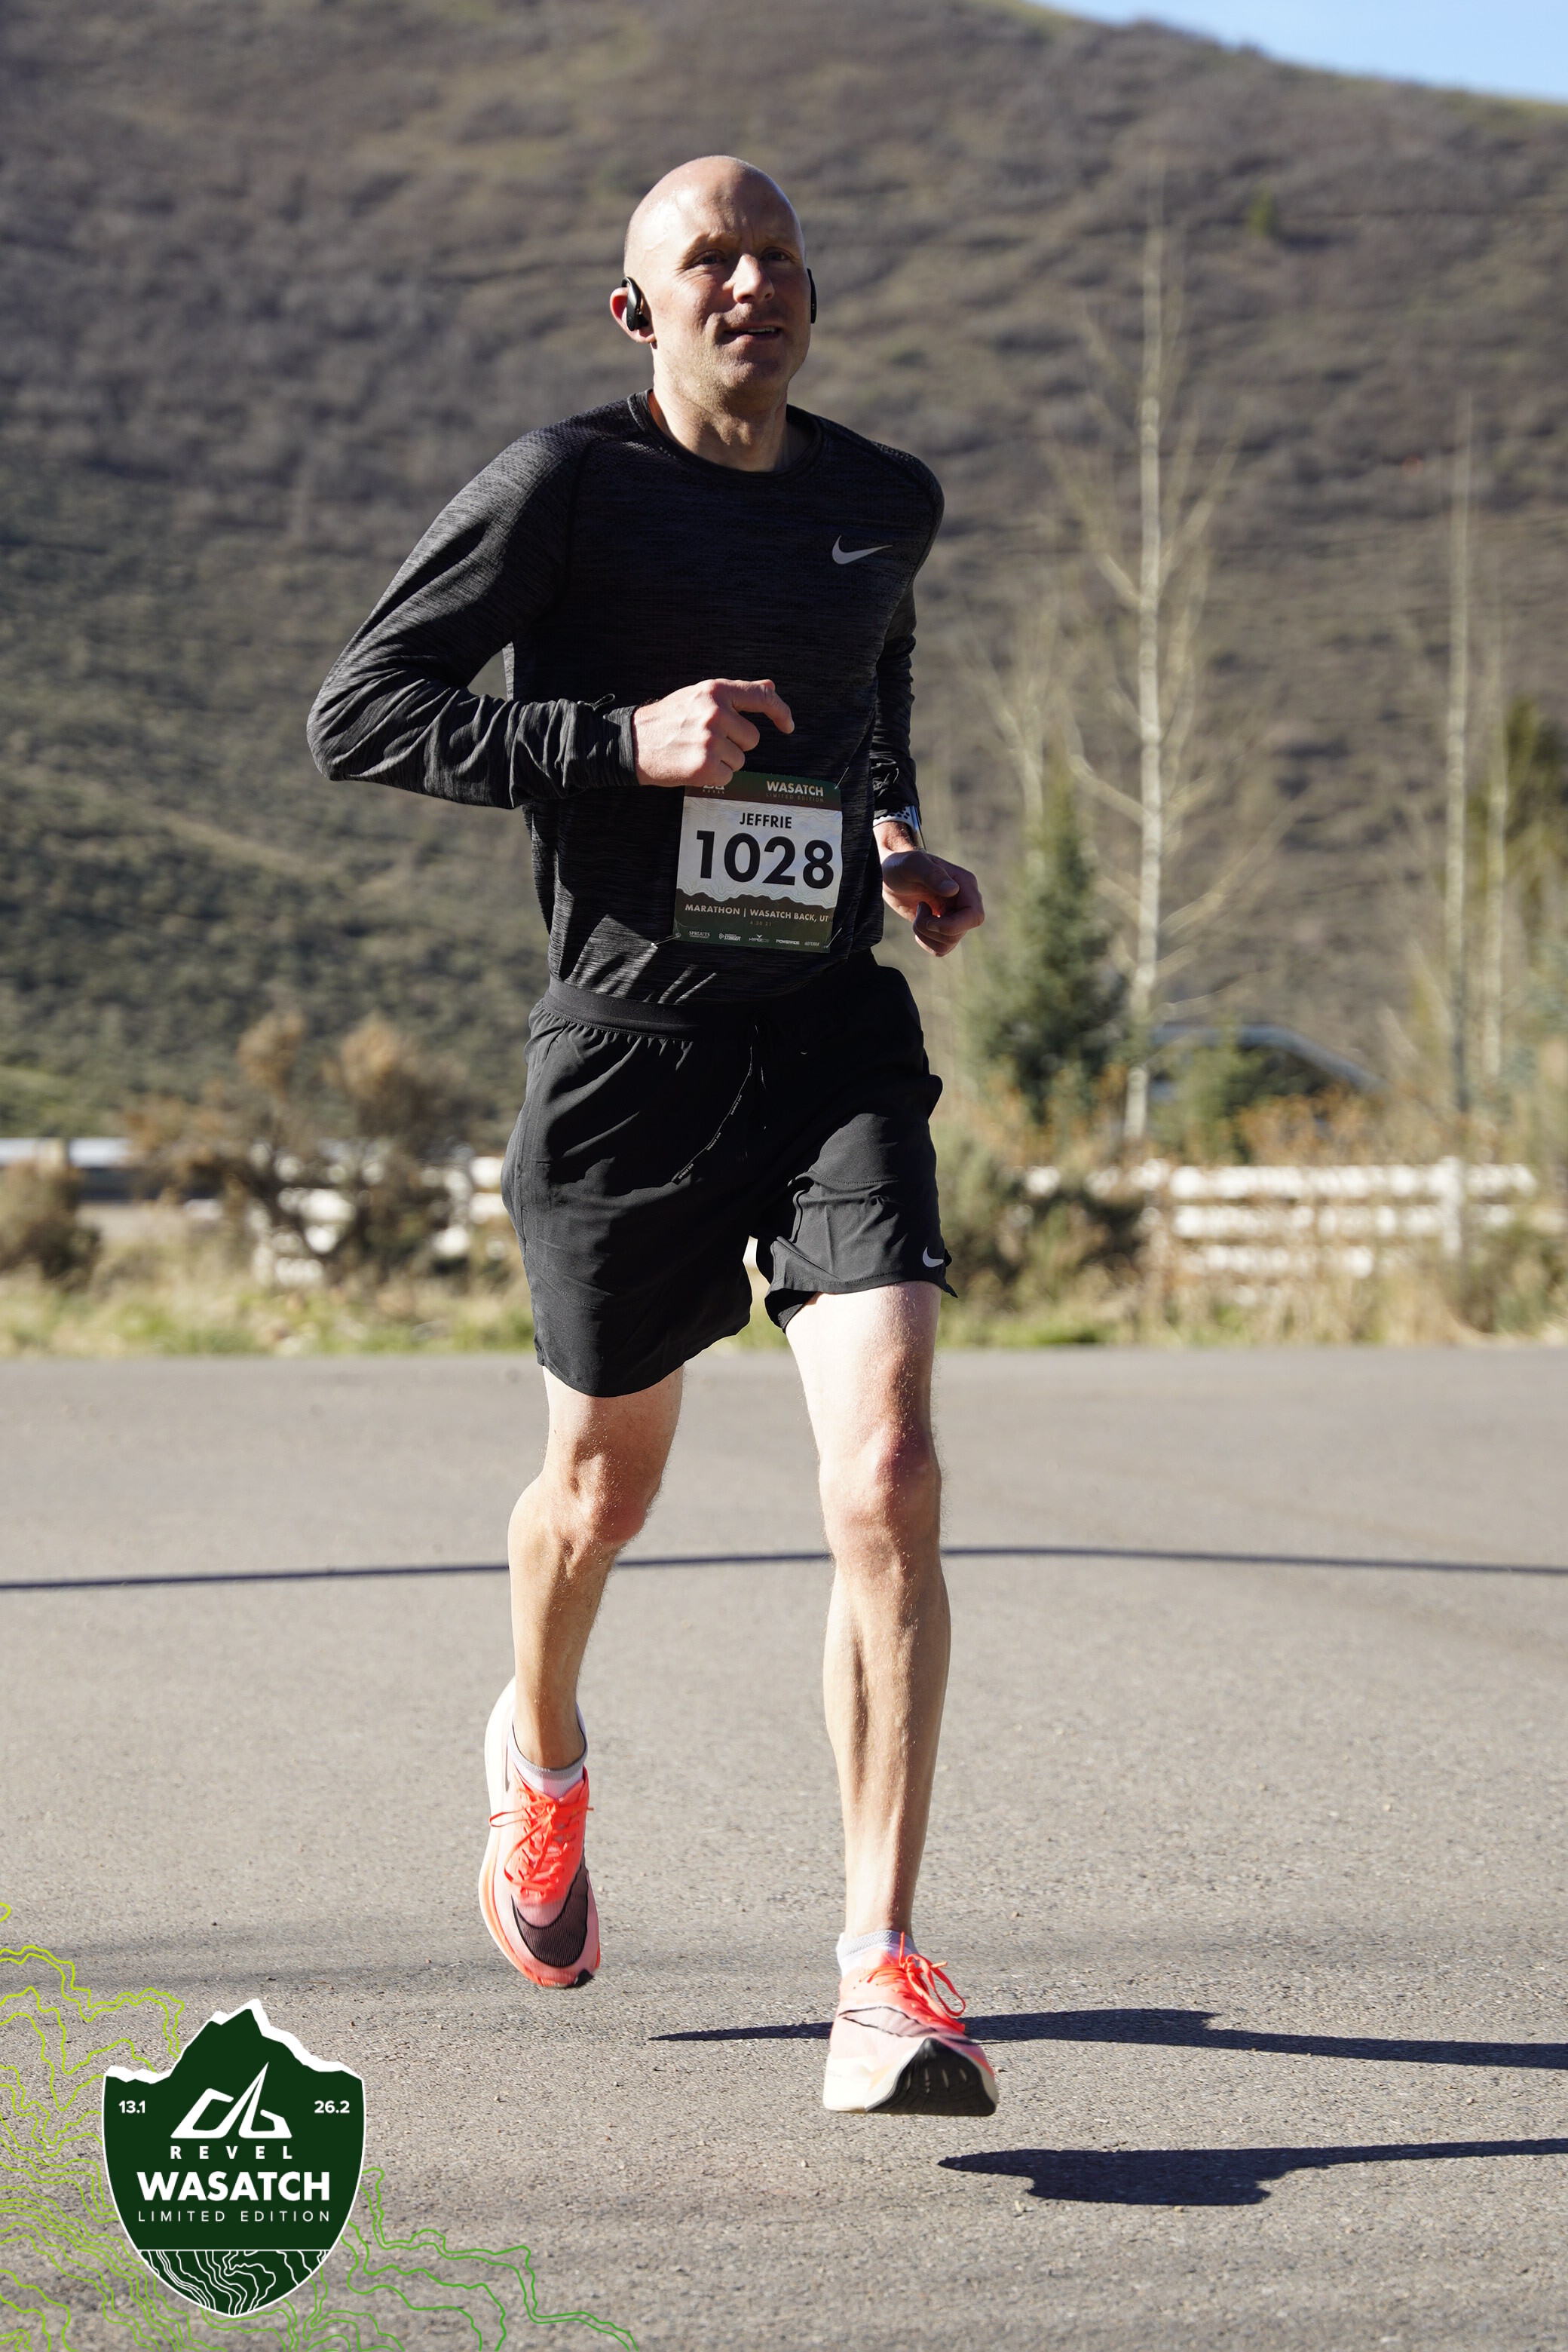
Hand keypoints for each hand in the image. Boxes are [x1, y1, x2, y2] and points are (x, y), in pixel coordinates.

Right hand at [631, 678, 793, 790]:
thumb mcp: (700, 695)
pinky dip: (714, 776)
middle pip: (752, 737)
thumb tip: (770, 686)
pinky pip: (728, 776)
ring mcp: (711, 740)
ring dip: (724, 761)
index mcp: (715, 691)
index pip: (761, 698)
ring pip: (740, 759)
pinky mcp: (705, 765)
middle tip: (706, 740)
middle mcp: (716, 713)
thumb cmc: (669, 719)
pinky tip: (693, 765)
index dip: (781, 712)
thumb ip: (737, 693)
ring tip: (696, 751)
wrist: (633, 742)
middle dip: (735, 743)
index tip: (788, 725)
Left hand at [879, 848, 984, 957]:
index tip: (930, 920)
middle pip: (960, 932)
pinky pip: (942, 948)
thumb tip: (953, 890)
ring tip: (918, 913)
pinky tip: (918, 923)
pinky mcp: (942, 926)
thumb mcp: (913, 864)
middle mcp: (963, 901)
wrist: (889, 874)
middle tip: (919, 910)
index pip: (974, 916)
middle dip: (933, 929)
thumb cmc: (901, 864)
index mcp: (964, 884)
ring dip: (927, 934)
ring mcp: (954, 915)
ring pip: (950, 942)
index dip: (953, 925)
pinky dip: (926, 941)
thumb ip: (933, 874)